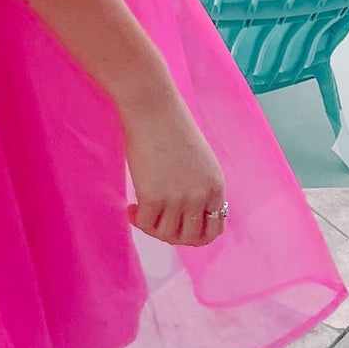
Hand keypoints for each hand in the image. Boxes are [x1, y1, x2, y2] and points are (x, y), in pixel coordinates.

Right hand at [119, 81, 227, 247]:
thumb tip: (184, 214)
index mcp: (216, 186)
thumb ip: (198, 186)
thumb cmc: (170, 127)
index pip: (214, 229)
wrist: (152, 109)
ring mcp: (178, 199)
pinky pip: (146, 225)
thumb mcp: (198, 160)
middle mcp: (201, 196)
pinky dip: (137, 220)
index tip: (177, 225)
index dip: (194, 234)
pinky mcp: (154, 197)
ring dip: (152, 228)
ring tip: (142, 210)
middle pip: (190, 238)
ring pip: (166, 235)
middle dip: (172, 235)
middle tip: (157, 221)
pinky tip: (132, 206)